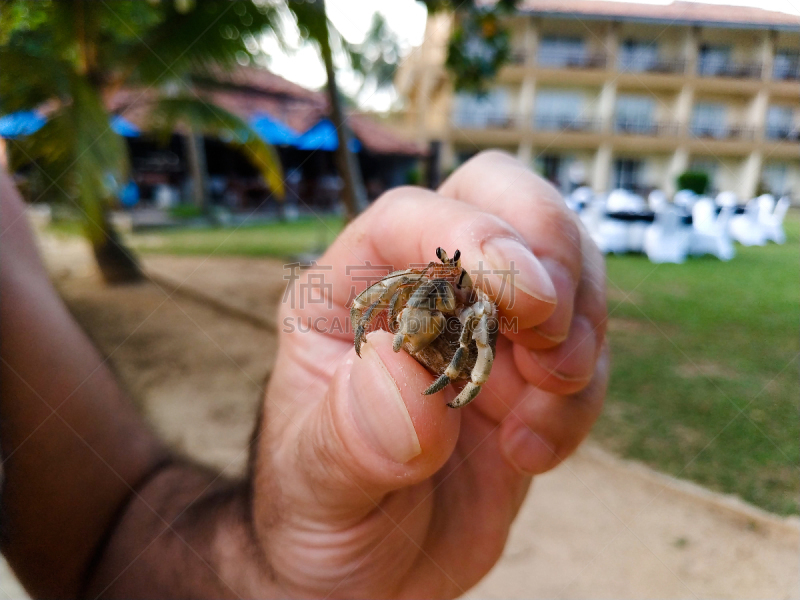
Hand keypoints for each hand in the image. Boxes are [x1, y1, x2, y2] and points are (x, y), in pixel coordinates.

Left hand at [254, 151, 608, 597]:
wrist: (366, 569)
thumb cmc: (319, 511)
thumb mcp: (316, 482)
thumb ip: (352, 431)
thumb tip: (402, 368)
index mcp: (351, 294)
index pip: (410, 217)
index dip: (471, 235)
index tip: (528, 297)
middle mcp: (424, 293)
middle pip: (500, 201)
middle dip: (547, 250)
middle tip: (553, 331)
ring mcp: (483, 328)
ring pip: (563, 268)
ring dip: (579, 327)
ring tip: (542, 408)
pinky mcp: (530, 376)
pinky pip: (583, 351)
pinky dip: (582, 394)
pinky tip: (529, 451)